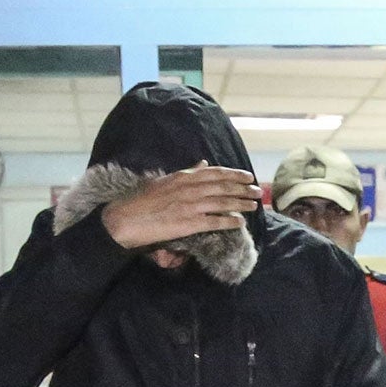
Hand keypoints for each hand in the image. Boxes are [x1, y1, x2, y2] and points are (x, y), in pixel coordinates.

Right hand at [101, 163, 259, 250]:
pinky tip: (240, 223)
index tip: (248, 176)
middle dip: (243, 188)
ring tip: (254, 205)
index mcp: (183, 177)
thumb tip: (203, 163)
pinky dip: (229, 221)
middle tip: (258, 191)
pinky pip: (215, 222)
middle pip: (223, 187)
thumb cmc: (141, 201)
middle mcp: (189, 189)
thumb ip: (186, 173)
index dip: (234, 174)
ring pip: (222, 203)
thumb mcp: (164, 181)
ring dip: (241, 204)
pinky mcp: (189, 223)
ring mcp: (190, 206)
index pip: (215, 173)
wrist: (126, 219)